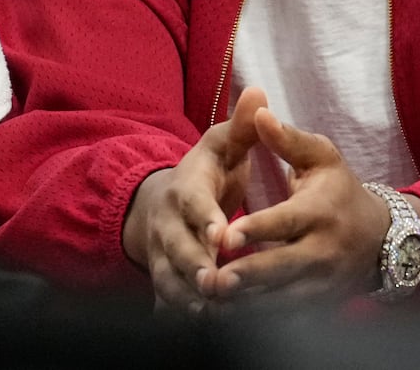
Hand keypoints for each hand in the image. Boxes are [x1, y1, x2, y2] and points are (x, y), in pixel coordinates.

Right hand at [122, 86, 266, 309]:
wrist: (161, 203)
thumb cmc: (205, 172)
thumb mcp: (221, 145)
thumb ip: (242, 126)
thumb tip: (259, 93)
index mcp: (186, 187)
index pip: (193, 203)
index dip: (205, 218)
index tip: (221, 233)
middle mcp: (168, 224)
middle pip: (178, 248)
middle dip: (196, 266)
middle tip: (216, 283)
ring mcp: (163, 254)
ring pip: (170, 280)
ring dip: (190, 297)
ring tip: (213, 312)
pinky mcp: (164, 279)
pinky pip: (169, 301)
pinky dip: (184, 315)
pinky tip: (204, 327)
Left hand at [209, 105, 398, 302]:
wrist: (382, 237)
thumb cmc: (340, 190)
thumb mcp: (321, 157)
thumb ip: (286, 138)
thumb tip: (258, 110)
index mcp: (320, 211)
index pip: (286, 221)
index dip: (257, 229)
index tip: (226, 235)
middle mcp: (323, 250)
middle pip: (282, 267)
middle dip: (248, 276)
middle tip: (214, 280)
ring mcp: (322, 282)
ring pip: (282, 299)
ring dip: (247, 304)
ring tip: (212, 303)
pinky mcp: (320, 305)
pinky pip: (288, 317)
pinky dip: (260, 320)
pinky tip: (230, 320)